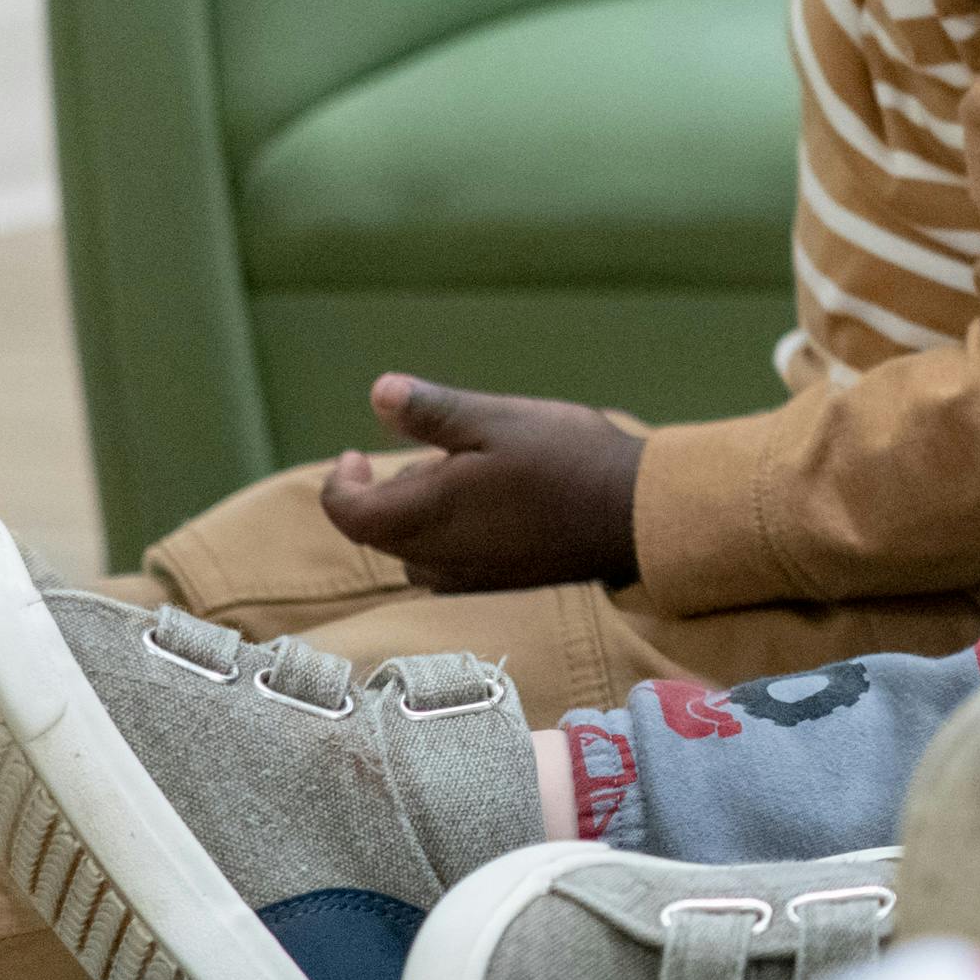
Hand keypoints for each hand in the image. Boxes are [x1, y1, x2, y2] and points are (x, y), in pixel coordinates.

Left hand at [317, 376, 647, 591]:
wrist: (638, 516)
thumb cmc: (567, 460)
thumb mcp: (499, 419)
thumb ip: (433, 412)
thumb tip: (378, 391)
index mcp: (425, 517)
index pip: (348, 513)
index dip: (341, 483)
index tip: (356, 455)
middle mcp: (436, 560)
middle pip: (381, 531)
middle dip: (393, 490)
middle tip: (440, 451)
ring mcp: (468, 581)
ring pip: (415, 550)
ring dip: (423, 515)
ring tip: (471, 476)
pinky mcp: (497, 588)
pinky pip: (449, 564)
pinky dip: (451, 535)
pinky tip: (496, 507)